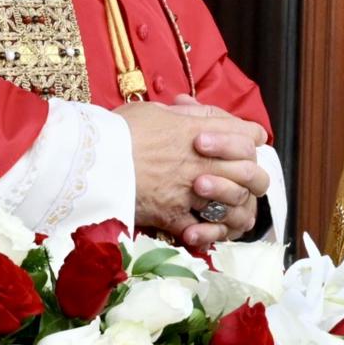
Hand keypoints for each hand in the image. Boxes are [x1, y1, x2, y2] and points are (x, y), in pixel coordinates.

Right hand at [115, 98, 268, 246]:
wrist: (91, 162)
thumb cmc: (118, 131)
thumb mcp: (155, 111)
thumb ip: (185, 114)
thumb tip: (198, 112)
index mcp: (200, 132)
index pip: (249, 136)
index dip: (251, 141)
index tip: (246, 145)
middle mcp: (203, 162)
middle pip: (251, 172)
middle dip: (252, 178)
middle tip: (242, 181)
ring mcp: (191, 191)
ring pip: (234, 203)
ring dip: (233, 206)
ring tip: (224, 206)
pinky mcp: (174, 216)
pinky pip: (203, 230)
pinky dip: (205, 233)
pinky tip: (201, 232)